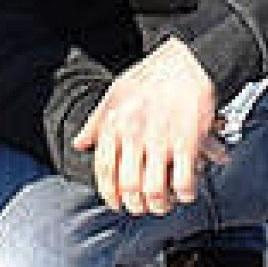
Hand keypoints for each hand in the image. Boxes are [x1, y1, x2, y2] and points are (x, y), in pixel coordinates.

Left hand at [73, 41, 223, 216]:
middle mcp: (135, 134)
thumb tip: (79, 143)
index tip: (115, 202)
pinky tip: (185, 192)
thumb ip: (96, 121)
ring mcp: (161, 139)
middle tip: (141, 207)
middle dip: (134, 204)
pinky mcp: (188, 141)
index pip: (104, 169)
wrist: (187, 60)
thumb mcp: (114, 93)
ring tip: (162, 204)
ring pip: (155, 190)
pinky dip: (185, 193)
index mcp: (114, 124)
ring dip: (159, 205)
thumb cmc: (150, 77)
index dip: (109, 193)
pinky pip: (184, 180)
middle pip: (128, 185)